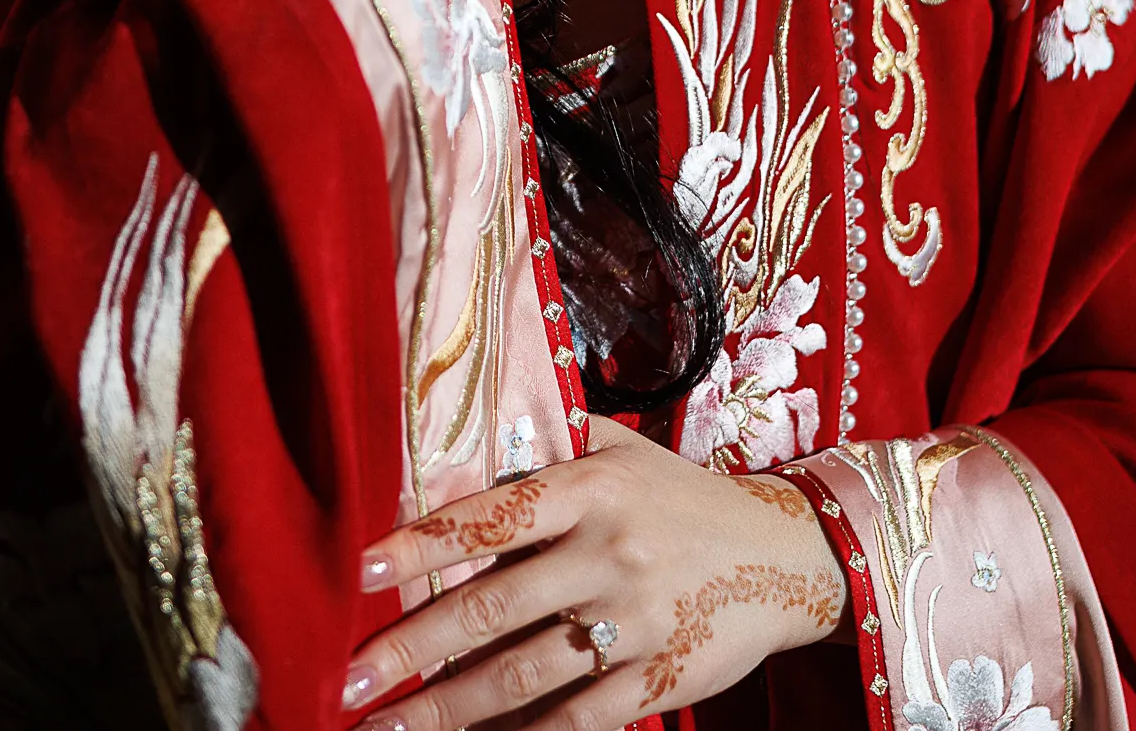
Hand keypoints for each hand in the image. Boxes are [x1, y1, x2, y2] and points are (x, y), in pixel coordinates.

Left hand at [341, 418, 846, 728]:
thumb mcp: (621, 450)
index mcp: (591, 489)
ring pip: (520, 676)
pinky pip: (574, 720)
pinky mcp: (655, 681)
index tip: (364, 567)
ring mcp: (632, 624)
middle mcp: (606, 554)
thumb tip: (469, 434)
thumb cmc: (681, 494)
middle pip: (490, 609)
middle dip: (411, 650)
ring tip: (391, 730)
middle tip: (351, 680)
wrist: (783, 554)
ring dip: (447, 710)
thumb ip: (550, 443)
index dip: (424, 543)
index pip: (492, 515)